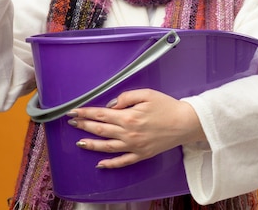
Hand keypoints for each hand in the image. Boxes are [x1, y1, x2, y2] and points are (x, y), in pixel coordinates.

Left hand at [66, 89, 205, 168]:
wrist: (186, 123)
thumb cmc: (167, 106)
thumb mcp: (147, 93)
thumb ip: (127, 96)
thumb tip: (111, 104)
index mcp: (129, 116)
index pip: (101, 114)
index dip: (85, 113)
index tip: (73, 112)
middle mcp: (129, 133)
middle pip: (101, 129)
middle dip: (84, 125)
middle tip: (71, 123)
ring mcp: (134, 146)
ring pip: (107, 147)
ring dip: (91, 145)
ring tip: (79, 143)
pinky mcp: (141, 155)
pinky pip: (122, 162)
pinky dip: (110, 164)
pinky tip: (100, 164)